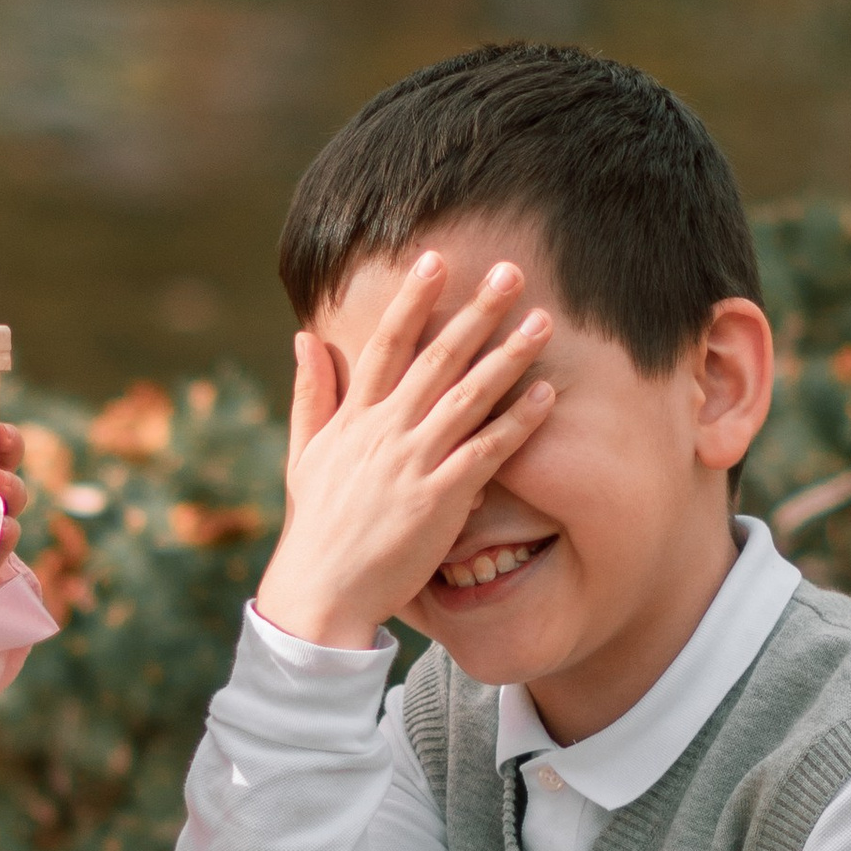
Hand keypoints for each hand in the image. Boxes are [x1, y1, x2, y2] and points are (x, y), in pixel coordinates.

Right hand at [254, 254, 555, 651]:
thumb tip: (304, 337)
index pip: (386, 344)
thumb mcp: (303, 454)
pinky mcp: (440, 498)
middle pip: (438, 358)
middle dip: (476, 311)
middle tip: (511, 272)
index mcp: (354, 417)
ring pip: (470, 396)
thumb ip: (310, 394)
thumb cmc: (316, 526)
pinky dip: (518, 423)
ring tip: (542, 320)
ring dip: (509, 355)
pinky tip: (547, 396)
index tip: (436, 260)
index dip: (412, 300)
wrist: (322, 590)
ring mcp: (414, 463)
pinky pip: (487, 452)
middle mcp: (386, 431)